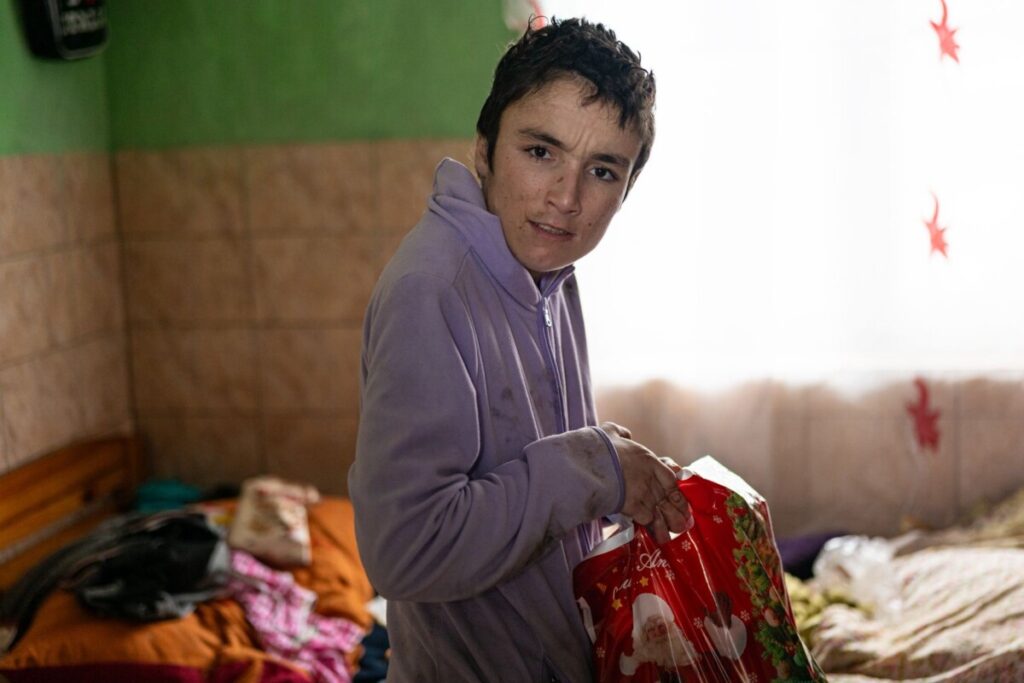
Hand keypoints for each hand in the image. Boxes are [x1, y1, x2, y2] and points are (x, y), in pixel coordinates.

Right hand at [599, 422, 691, 542]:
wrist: (592, 463)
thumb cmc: (601, 447)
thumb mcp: (611, 433)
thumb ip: (620, 433)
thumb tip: (625, 434)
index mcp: (649, 461)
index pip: (670, 477)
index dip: (676, 490)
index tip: (679, 498)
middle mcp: (650, 479)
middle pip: (669, 498)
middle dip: (677, 512)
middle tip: (683, 523)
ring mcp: (643, 494)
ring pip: (661, 512)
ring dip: (667, 525)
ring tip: (671, 534)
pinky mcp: (634, 507)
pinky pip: (646, 519)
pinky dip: (650, 527)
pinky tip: (654, 535)